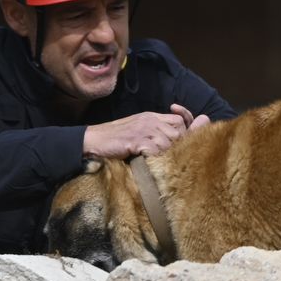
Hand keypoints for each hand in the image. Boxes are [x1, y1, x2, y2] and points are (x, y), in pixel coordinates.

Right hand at [83, 104, 207, 157]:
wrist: (93, 140)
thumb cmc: (115, 139)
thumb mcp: (138, 130)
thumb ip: (155, 132)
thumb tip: (172, 144)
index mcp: (152, 116)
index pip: (180, 119)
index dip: (187, 130)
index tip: (186, 144)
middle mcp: (150, 120)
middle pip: (178, 132)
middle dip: (178, 147)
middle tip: (171, 160)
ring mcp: (143, 129)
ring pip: (168, 142)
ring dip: (167, 155)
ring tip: (161, 164)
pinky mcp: (135, 140)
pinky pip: (155, 150)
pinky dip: (155, 159)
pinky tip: (150, 164)